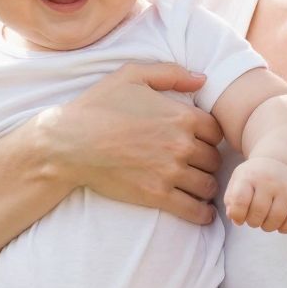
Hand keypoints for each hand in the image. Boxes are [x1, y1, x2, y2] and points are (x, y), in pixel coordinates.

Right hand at [50, 64, 222, 225]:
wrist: (69, 143)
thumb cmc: (98, 106)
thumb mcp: (132, 76)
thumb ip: (170, 74)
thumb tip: (202, 79)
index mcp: (181, 116)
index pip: (216, 131)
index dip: (210, 137)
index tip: (201, 142)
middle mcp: (181, 145)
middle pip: (214, 160)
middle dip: (208, 163)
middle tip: (200, 166)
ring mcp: (170, 172)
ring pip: (207, 185)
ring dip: (206, 187)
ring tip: (200, 188)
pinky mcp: (157, 195)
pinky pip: (194, 210)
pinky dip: (202, 213)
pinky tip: (202, 212)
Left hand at [224, 157, 286, 233]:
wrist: (280, 162)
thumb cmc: (253, 178)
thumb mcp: (237, 182)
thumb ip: (231, 200)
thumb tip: (233, 217)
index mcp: (249, 176)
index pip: (240, 201)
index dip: (237, 216)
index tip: (239, 218)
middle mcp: (269, 180)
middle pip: (258, 213)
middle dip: (253, 222)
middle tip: (253, 219)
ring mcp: (286, 188)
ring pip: (276, 219)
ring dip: (268, 227)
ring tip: (265, 222)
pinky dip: (285, 228)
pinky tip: (279, 225)